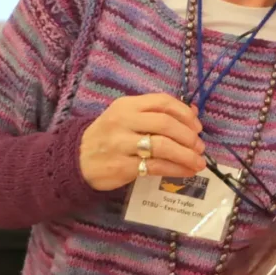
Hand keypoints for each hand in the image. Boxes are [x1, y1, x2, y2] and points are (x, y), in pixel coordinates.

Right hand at [79, 93, 205, 190]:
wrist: (75, 160)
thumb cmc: (108, 137)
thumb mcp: (128, 118)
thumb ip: (157, 114)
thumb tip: (193, 113)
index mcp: (127, 106)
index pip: (163, 102)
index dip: (185, 114)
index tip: (198, 127)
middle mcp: (124, 122)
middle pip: (166, 124)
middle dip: (188, 136)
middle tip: (200, 147)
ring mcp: (121, 144)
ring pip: (163, 146)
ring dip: (186, 155)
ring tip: (198, 162)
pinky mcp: (121, 166)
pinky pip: (156, 166)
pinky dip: (176, 169)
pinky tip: (187, 171)